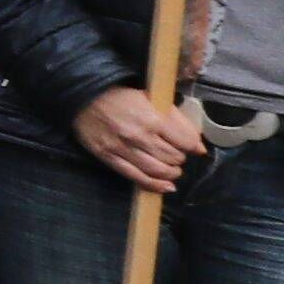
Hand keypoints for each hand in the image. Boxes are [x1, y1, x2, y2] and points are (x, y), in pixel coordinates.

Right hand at [74, 84, 204, 190]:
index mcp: (152, 118)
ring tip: (172, 169)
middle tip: (176, 154)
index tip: (192, 147)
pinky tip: (166, 186)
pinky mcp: (110, 158)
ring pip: (158, 170)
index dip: (193, 146)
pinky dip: (155, 185)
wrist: (84, 98)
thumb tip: (199, 146)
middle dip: (180, 158)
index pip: (185, 142)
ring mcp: (123, 149)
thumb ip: (177, 120)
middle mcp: (139, 136)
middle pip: (173, 157)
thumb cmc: (122, 97)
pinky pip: (136, 177)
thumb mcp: (152, 99)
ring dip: (171, 172)